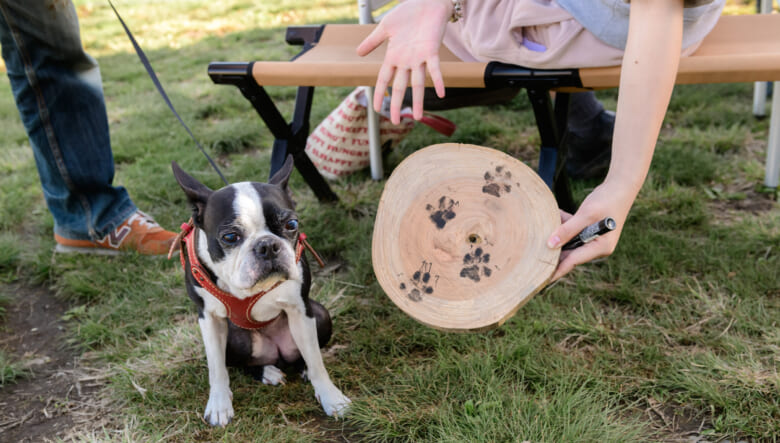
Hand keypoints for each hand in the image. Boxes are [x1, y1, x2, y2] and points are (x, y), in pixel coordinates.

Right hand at [355, 0, 451, 123]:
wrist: (427, 1)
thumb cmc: (407, 13)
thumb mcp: (385, 28)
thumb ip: (372, 41)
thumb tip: (358, 53)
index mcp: (394, 56)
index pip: (384, 79)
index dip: (380, 94)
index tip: (377, 110)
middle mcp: (406, 61)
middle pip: (399, 86)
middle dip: (396, 104)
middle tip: (394, 121)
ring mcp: (420, 57)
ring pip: (417, 83)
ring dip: (417, 100)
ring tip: (417, 116)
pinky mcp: (432, 50)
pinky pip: (435, 68)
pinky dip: (438, 80)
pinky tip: (441, 93)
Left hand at [546, 181, 636, 280]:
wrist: (621, 186)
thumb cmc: (607, 200)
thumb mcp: (586, 215)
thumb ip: (568, 230)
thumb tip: (550, 245)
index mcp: (600, 247)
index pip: (573, 261)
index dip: (557, 270)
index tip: (542, 279)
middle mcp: (597, 247)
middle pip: (569, 253)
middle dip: (553, 250)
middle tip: (533, 254)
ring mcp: (594, 239)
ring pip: (569, 242)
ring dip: (557, 234)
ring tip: (540, 230)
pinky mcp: (590, 230)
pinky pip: (572, 232)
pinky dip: (563, 225)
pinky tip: (555, 215)